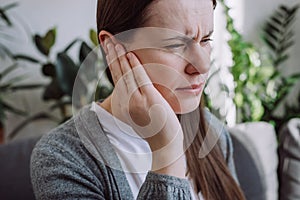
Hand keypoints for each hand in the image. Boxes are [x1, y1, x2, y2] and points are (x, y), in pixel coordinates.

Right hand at [105, 41, 184, 175]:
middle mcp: (125, 103)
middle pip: (117, 73)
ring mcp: (136, 102)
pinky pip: (140, 78)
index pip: (115, 77)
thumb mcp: (138, 111)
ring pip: (126, 73)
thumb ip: (132, 96)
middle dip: (111, 54)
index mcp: (121, 105)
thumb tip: (129, 81)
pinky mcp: (149, 100)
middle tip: (107, 37)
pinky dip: (135, 65)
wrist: (165, 142)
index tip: (108, 46)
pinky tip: (130, 54)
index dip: (111, 61)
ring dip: (120, 56)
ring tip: (116, 41)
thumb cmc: (154, 125)